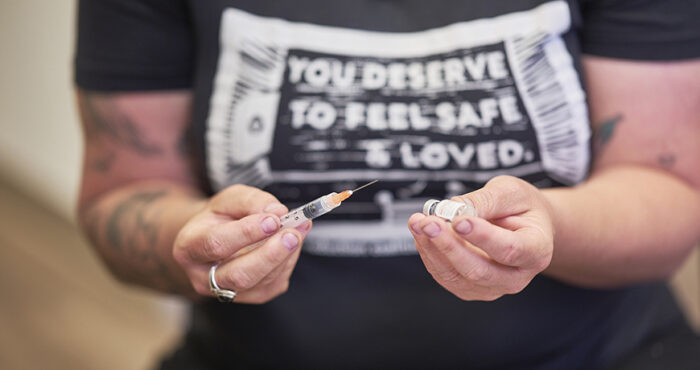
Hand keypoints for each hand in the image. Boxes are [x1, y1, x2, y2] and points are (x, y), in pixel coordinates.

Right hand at [173, 184, 310, 302]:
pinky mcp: (251, 296)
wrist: (215, 239)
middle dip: (270, 254)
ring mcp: (227, 291)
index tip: (272, 220)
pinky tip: (292, 244)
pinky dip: (289, 262)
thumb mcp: (229, 199)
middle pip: (239, 275)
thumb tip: (278, 212)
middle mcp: (203, 276)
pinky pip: (275, 283)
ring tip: (298, 231)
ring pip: (261, 282)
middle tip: (292, 234)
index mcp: (190, 247)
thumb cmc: (221, 218)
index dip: (247, 232)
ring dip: (285, 256)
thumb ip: (252, 201)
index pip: (216, 244)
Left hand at [408, 176, 553, 300]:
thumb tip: (453, 210)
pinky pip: (445, 276)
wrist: (523, 225)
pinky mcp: (470, 288)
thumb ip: (485, 200)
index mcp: (537, 250)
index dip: (482, 237)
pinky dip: (429, 254)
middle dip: (448, 246)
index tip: (458, 221)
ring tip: (418, 222)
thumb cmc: (521, 206)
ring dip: (432, 249)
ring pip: (456, 277)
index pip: (510, 249)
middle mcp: (517, 276)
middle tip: (428, 222)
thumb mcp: (510, 192)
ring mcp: (493, 287)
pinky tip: (421, 232)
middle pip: (478, 271)